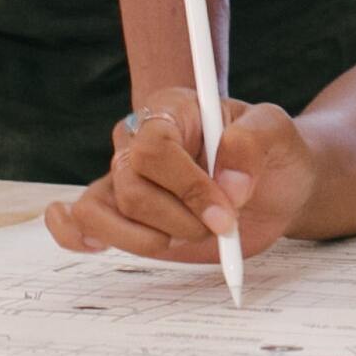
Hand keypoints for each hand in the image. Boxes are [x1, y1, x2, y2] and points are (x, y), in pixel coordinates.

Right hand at [42, 86, 314, 262]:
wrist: (277, 186)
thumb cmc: (274, 152)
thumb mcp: (278, 133)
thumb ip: (254, 143)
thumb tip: (228, 183)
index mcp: (171, 110)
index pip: (154, 146)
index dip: (186, 185)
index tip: (225, 213)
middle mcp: (139, 141)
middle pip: (131, 185)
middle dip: (179, 218)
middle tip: (222, 225)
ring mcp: (128, 179)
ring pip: (101, 209)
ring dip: (149, 238)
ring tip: (190, 235)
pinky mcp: (126, 215)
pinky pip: (80, 220)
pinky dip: (77, 235)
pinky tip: (94, 245)